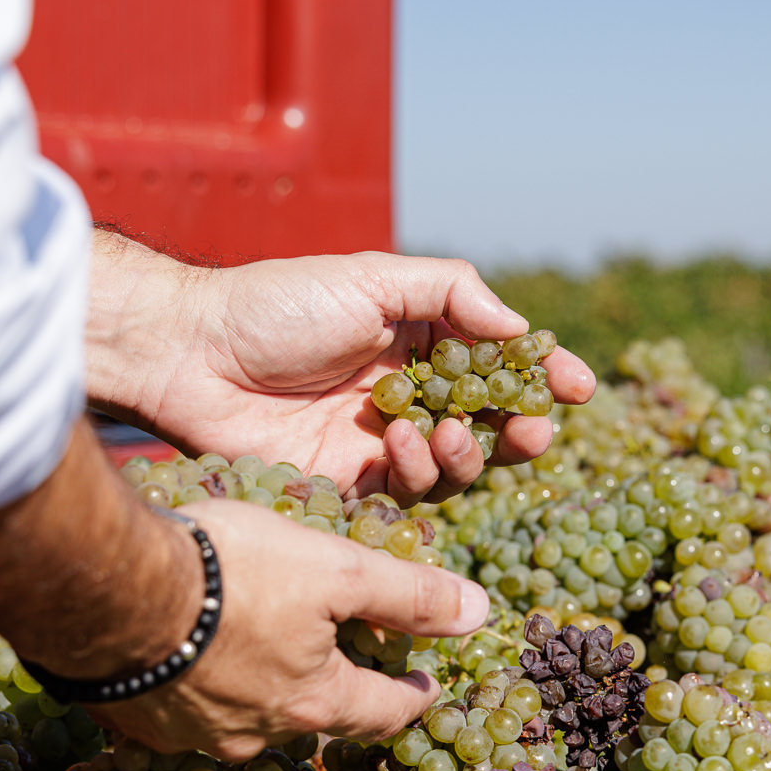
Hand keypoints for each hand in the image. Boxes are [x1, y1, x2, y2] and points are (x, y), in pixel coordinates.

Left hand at [87, 231, 594, 504]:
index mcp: (419, 338)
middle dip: (523, 427)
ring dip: (471, 452)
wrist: (193, 354)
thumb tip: (518, 331)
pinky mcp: (353, 483)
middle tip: (536, 429)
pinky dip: (419, 471)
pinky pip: (410, 493)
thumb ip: (452, 293)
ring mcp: (383, 441)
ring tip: (448, 432)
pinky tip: (398, 444)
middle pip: (491, 422)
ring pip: (459, 465)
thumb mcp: (373, 277)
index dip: (542, 375)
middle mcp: (410, 392)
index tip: (577, 384)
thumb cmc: (278, 304)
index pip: (498, 362)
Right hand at [89, 498, 485, 758]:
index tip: (425, 683)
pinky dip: (198, 682)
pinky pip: (181, 706)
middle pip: (314, 716)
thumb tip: (479, 615)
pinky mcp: (135, 718)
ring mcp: (190, 733)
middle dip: (333, 688)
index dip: (411, 695)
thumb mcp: (333, 570)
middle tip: (343, 655)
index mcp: (313, 702)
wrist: (104, 590)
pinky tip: (188, 650)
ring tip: (264, 645)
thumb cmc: (229, 574)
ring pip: (245, 715)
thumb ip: (405, 594)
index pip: (383, 712)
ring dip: (262, 686)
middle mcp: (255, 734)